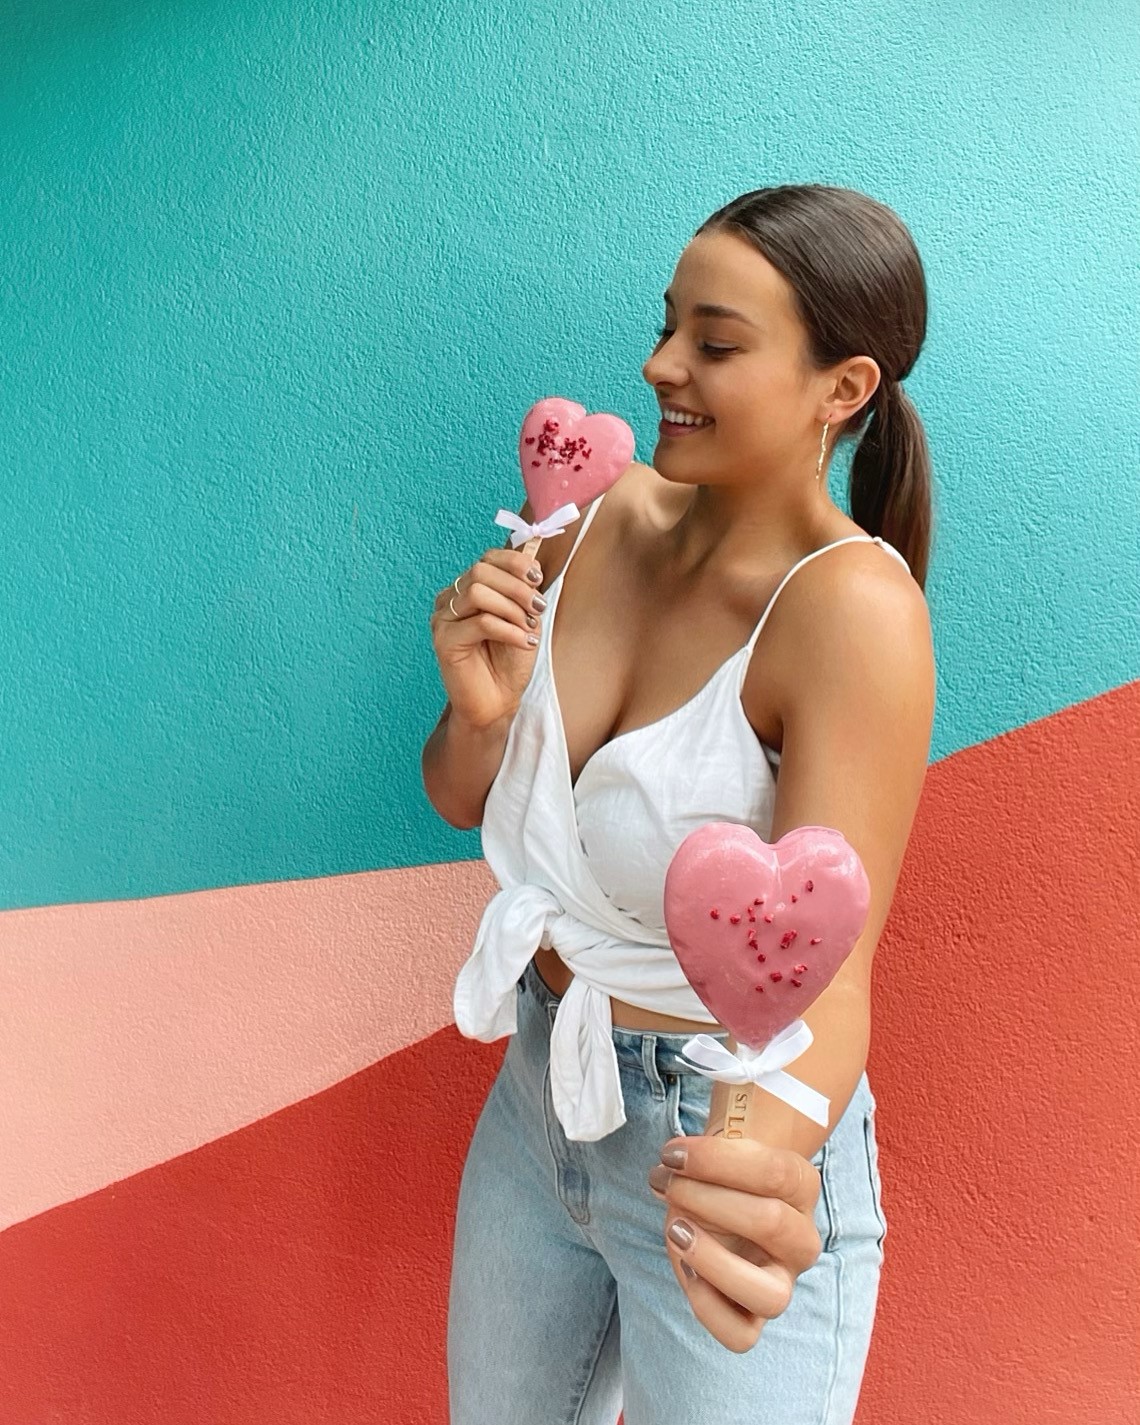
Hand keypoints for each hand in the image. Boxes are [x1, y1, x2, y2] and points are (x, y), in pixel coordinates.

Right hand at [429, 547, 546, 728]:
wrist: (498, 702)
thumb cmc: (509, 662)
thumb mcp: (523, 617)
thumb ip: (523, 589)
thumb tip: (533, 558)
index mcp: (467, 589)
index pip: (487, 559)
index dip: (515, 563)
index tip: (538, 579)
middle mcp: (450, 600)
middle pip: (481, 572)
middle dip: (517, 588)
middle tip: (537, 609)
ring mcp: (443, 619)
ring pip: (477, 593)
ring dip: (512, 609)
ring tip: (528, 628)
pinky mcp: (444, 641)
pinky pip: (480, 622)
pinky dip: (509, 630)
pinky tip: (524, 642)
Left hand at [648, 1135, 822, 1353]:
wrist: (722, 1197)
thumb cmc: (720, 1174)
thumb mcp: (719, 1154)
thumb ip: (706, 1155)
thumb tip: (674, 1165)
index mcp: (803, 1187)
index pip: (776, 1172)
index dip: (718, 1161)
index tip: (673, 1154)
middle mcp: (802, 1239)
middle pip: (770, 1222)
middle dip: (705, 1198)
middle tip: (666, 1183)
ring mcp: (783, 1283)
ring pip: (771, 1298)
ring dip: (714, 1262)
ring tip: (676, 1230)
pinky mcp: (754, 1316)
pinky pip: (741, 1336)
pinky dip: (708, 1306)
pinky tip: (686, 1267)